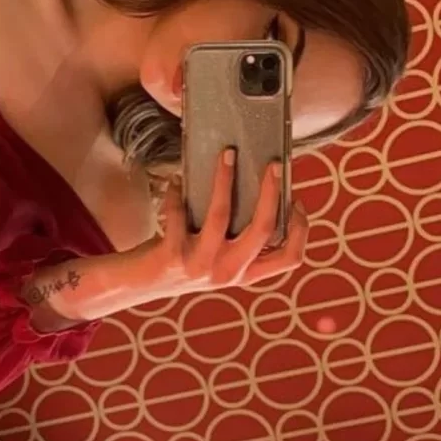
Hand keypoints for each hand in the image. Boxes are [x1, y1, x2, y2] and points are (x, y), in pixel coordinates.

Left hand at [25, 154, 307, 326]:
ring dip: (224, 179)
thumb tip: (255, 185)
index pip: (291, 258)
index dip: (301, 229)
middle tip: (272, 164)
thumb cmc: (184, 259)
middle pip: (264, 229)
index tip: (296, 199)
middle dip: (271, 191)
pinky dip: (175, 194)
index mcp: (246, 273)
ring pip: (222, 215)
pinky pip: (178, 213)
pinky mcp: (172, 256)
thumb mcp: (218, 255)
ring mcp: (201, 266)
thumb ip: (238, 235)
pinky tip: (175, 183)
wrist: (138, 285)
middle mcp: (228, 273)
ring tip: (226, 155)